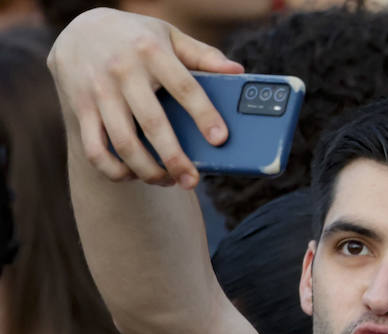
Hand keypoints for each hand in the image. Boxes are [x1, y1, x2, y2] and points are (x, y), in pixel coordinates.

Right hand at [47, 8, 242, 186]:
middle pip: (153, 123)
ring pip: (123, 142)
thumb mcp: (169, 35)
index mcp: (151, 51)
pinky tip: (132, 175)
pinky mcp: (80, 107)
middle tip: (192, 180)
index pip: (184, 87)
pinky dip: (113, 170)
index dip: (204, 114)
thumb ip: (202, 55)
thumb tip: (237, 71)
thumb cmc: (137, 38)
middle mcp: (122, 70)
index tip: (220, 139)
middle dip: (174, 158)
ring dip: (147, 170)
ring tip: (168, 181)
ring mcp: (98, 91)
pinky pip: (94, 148)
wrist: (79, 27)